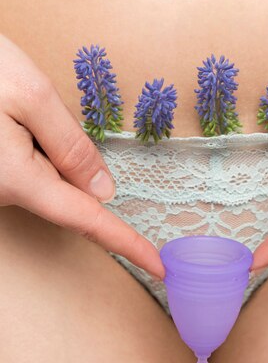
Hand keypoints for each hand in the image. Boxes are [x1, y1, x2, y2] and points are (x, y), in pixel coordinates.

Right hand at [0, 34, 164, 278]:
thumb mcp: (31, 96)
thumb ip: (71, 146)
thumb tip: (102, 190)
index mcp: (16, 178)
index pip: (85, 219)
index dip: (125, 242)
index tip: (158, 265)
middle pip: (63, 190)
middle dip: (68, 157)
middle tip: (39, 113)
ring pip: (43, 177)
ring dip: (45, 146)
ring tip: (14, 109)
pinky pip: (24, 170)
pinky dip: (32, 146)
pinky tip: (9, 117)